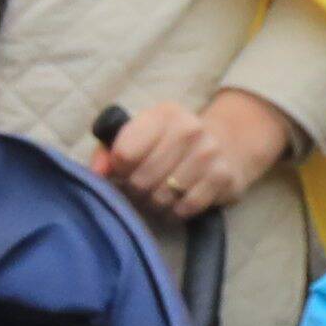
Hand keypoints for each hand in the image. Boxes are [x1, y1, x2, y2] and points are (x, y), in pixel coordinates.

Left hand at [104, 87, 298, 226]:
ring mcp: (209, 153)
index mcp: (163, 114)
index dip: (118, 171)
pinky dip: (176, 212)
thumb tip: (97, 173)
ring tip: (159, 195)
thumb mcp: (142, 135)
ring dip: (155, 204)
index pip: (123, 154)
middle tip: (141, 189)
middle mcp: (189, 128)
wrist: (229, 144)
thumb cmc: (172, 143)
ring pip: (162, 197)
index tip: (125, 171)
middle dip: (136, 191)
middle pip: (141, 180)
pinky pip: (185, 208)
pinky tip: (177, 202)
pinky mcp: (223, 177)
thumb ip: (110, 151)